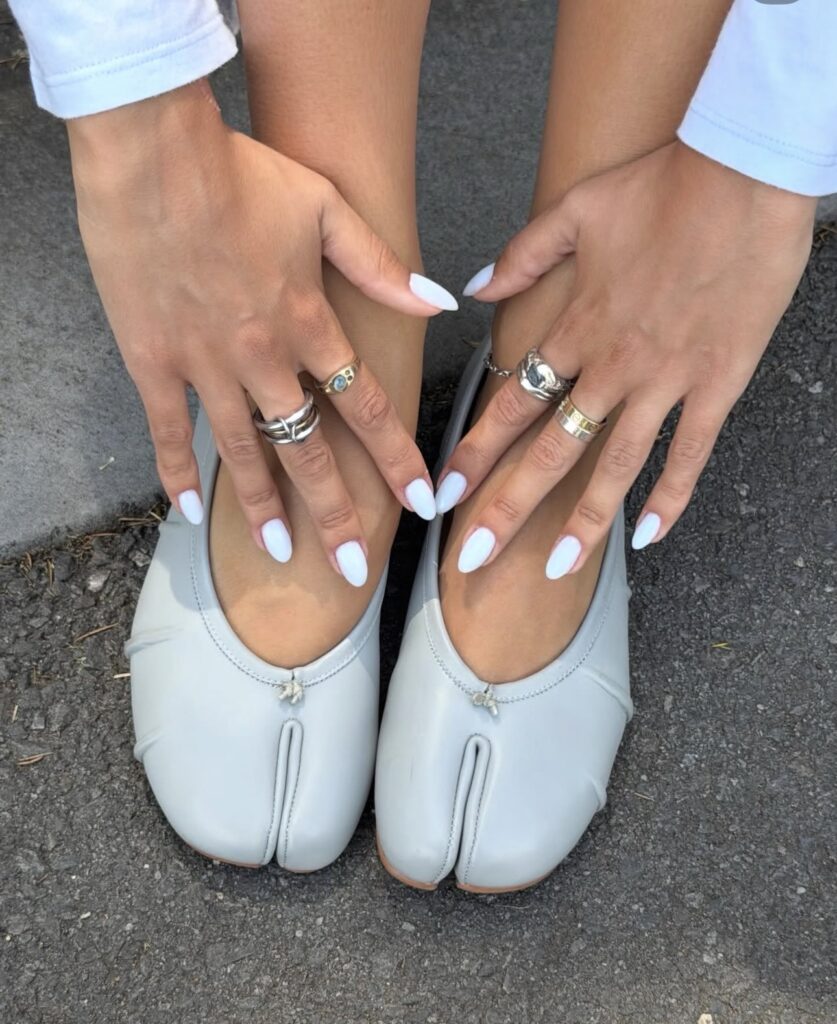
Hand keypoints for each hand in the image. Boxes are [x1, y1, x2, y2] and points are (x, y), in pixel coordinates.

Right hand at [67, 80, 454, 580]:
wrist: (152, 154)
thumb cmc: (241, 172)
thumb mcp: (327, 207)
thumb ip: (382, 264)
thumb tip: (440, 300)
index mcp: (309, 321)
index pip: (366, 405)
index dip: (397, 457)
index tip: (421, 502)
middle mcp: (263, 357)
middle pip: (309, 448)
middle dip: (336, 511)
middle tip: (353, 566)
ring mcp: (206, 365)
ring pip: (244, 452)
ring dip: (266, 506)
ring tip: (281, 554)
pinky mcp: (153, 361)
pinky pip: (168, 431)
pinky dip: (177, 473)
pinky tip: (191, 514)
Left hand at [443, 141, 815, 576]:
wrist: (745, 170)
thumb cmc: (662, 185)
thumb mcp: (576, 208)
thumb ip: (522, 256)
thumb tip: (472, 289)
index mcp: (577, 326)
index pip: (512, 402)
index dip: (474, 449)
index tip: (444, 491)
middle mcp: (612, 364)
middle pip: (549, 450)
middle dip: (506, 507)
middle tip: (471, 556)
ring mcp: (666, 379)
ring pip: (615, 464)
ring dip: (583, 521)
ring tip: (554, 567)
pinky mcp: (718, 383)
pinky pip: (690, 452)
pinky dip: (670, 496)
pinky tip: (647, 535)